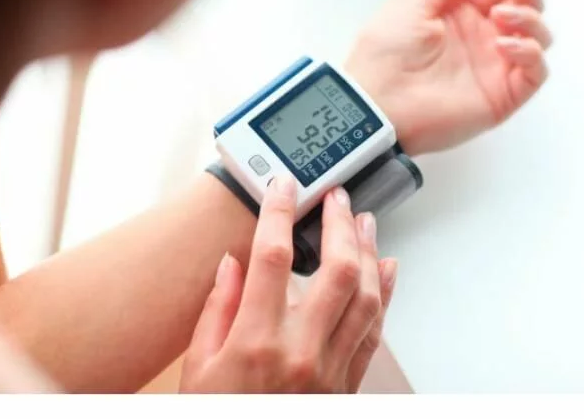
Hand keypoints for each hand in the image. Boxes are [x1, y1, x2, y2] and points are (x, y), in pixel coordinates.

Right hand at [179, 176, 397, 392]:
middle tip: (336, 196)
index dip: (278, 214)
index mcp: (255, 343)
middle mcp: (300, 352)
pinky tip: (385, 268)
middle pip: (335, 271)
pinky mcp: (346, 383)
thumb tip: (234, 263)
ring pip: (364, 297)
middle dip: (338, 225)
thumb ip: (219, 309)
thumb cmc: (219, 415)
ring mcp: (330, 369)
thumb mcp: (198, 368)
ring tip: (363, 221)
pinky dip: (385, 294)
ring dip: (367, 252)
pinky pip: (374, 331)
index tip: (283, 186)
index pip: (272, 259)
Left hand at [346, 0, 551, 155]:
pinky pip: (534, 71)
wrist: (377, 103)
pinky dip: (529, 52)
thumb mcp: (412, 3)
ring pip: (537, 35)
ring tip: (499, 15)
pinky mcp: (502, 96)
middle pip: (525, 4)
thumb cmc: (384, 54)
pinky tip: (505, 44)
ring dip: (528, 16)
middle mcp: (482, 39)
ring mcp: (494, 67)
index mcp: (460, 15)